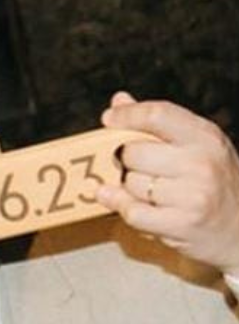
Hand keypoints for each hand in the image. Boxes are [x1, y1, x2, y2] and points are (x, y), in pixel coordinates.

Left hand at [99, 92, 238, 275]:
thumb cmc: (214, 181)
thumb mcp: (196, 145)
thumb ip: (157, 123)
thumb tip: (120, 100)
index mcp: (205, 137)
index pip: (157, 114)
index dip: (127, 115)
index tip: (109, 118)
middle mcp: (201, 162)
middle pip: (133, 152)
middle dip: (124, 160)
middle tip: (136, 168)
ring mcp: (193, 194)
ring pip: (130, 183)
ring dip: (129, 189)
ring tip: (150, 192)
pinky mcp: (183, 223)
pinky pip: (133, 211)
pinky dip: (126, 209)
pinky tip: (137, 207)